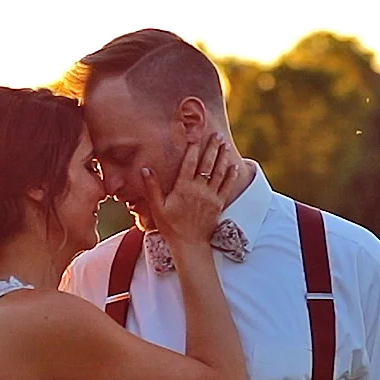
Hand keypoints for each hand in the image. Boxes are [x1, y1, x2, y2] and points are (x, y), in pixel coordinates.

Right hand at [144, 133, 246, 251]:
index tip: (196, 137)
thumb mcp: (157, 207)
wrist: (189, 244)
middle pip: (207, 164)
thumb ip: (152, 187)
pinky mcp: (219, 204)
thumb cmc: (171, 226)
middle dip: (212, 148)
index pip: (189, 163)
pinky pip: (227, 186)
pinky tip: (233, 166)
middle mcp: (199, 189)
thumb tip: (145, 169)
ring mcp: (211, 196)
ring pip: (219, 172)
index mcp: (183, 188)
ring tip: (225, 145)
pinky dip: (230, 175)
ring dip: (222, 157)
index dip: (193, 149)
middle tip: (216, 135)